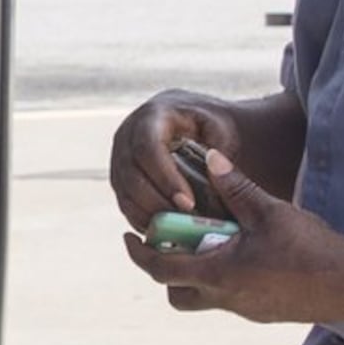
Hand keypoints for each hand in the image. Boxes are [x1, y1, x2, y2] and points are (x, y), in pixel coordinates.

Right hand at [108, 90, 248, 229]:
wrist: (201, 124)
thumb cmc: (216, 127)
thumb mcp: (223, 132)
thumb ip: (219, 156)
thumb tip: (214, 182)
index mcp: (154, 114)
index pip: (148, 147)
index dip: (164, 178)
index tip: (188, 203)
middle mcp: (129, 132)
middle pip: (131, 172)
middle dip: (155, 201)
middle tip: (181, 222)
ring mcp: (120, 153)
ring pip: (123, 190)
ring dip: (147, 213)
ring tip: (174, 230)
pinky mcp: (120, 174)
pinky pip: (124, 200)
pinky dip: (141, 217)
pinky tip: (163, 230)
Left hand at [122, 147, 343, 324]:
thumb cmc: (308, 248)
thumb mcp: (268, 211)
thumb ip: (235, 187)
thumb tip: (209, 158)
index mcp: (218, 274)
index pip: (161, 269)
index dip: (139, 252)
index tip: (130, 236)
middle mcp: (225, 298)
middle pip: (176, 293)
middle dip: (166, 270)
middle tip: (174, 242)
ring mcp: (245, 309)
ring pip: (204, 297)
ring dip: (198, 274)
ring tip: (214, 243)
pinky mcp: (263, 312)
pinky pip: (230, 298)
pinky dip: (225, 278)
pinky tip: (247, 254)